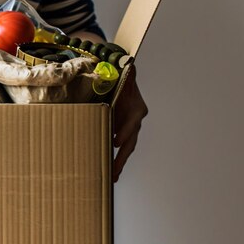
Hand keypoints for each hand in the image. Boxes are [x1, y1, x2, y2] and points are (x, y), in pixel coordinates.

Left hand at [112, 65, 147, 181]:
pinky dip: (114, 157)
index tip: (116, 142)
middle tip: (113, 171)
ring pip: (126, 148)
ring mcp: (128, 128)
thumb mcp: (125, 74)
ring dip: (119, 162)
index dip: (125, 132)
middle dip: (122, 158)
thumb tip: (130, 66)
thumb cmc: (122, 78)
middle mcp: (135, 121)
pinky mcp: (120, 132)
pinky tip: (106, 169)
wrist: (121, 81)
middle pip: (130, 141)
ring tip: (111, 177)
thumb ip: (127, 73)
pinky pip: (118, 146)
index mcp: (137, 109)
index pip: (133, 123)